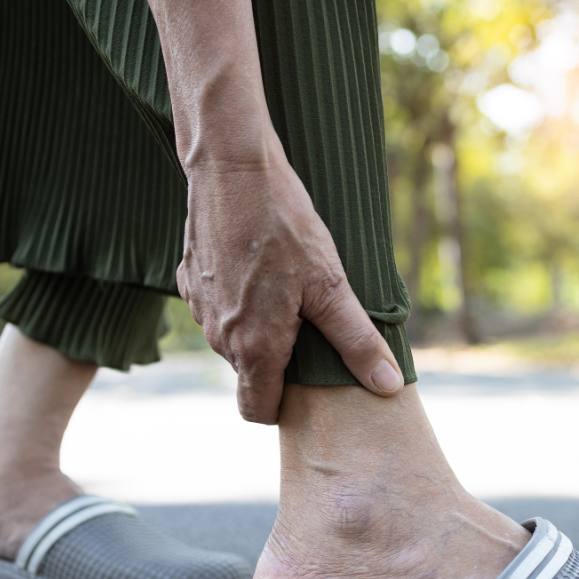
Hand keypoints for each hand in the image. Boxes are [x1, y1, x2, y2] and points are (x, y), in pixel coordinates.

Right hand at [177, 134, 404, 423]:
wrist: (232, 168)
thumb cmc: (285, 226)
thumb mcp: (331, 285)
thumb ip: (357, 342)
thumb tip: (388, 386)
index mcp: (254, 348)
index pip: (258, 410)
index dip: (283, 408)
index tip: (306, 389)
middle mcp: (219, 337)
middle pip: (249, 374)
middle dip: (276, 364)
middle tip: (309, 329)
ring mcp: (199, 308)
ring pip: (232, 341)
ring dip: (257, 331)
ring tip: (287, 293)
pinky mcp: (189, 280)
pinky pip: (215, 309)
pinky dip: (237, 301)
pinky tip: (259, 269)